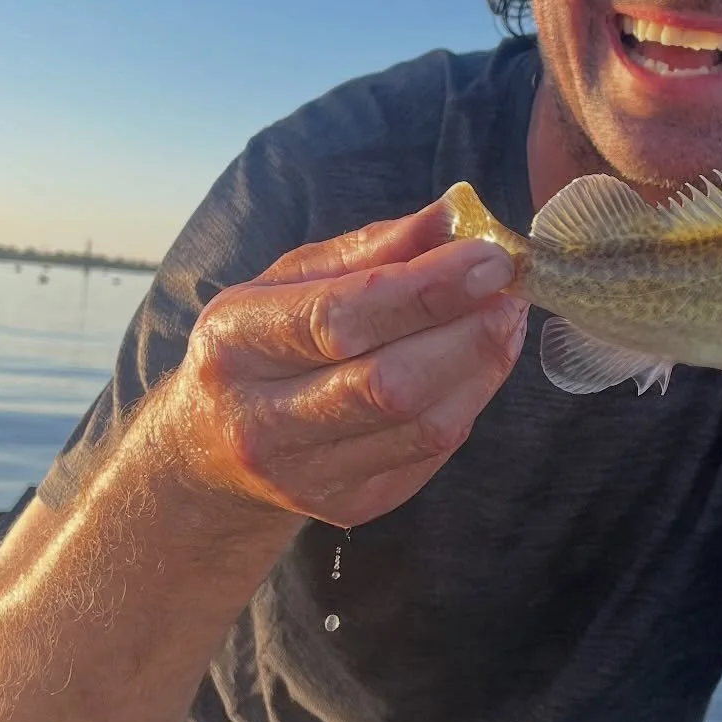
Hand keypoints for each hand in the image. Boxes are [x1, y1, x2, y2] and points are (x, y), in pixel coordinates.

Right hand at [160, 203, 527, 524]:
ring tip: (504, 321)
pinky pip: (431, 453)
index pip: (341, 317)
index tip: (491, 258)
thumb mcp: (293, 280)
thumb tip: (457, 214)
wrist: (212, 448)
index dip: (428, 288)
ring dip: (481, 367)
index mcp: (237, 342)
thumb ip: (375, 248)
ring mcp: (305, 476)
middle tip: (510, 291)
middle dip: (467, 332)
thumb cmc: (264, 342)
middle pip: (389, 383)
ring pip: (422, 426)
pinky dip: (468, 402)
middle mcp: (261, 419)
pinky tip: (476, 365)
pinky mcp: (350, 506)